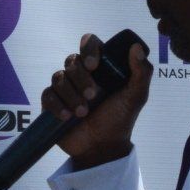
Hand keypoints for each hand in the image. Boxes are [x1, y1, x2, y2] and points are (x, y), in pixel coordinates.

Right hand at [41, 34, 150, 168]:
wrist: (102, 146)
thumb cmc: (120, 119)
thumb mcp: (136, 97)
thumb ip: (141, 73)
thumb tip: (136, 47)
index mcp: (102, 67)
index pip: (90, 43)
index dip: (89, 48)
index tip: (94, 65)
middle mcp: (82, 74)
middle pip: (72, 61)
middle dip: (81, 79)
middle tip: (93, 96)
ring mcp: (66, 87)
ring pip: (58, 77)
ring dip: (71, 95)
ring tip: (83, 112)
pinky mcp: (52, 102)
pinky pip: (47, 94)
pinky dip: (56, 105)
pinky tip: (67, 117)